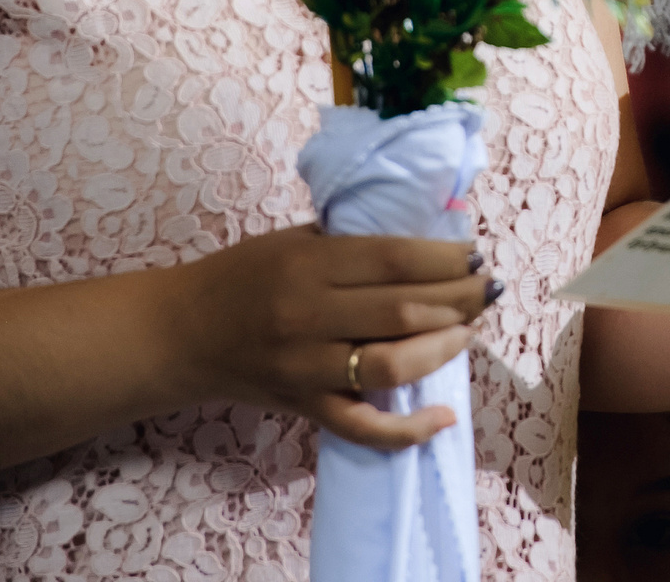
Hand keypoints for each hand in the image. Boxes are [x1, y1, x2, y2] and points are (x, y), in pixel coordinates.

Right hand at [173, 225, 494, 450]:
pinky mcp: (303, 407)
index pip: (395, 260)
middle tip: (487, 292)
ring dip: (443, 350)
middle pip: (404, 312)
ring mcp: (306, 367)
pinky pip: (362, 427)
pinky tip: (443, 417)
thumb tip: (426, 246)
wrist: (181, 332)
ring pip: (391, 366)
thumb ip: (352, 244)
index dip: (446, 260)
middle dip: (460, 301)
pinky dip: (407, 430)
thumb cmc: (242, 275)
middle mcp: (310, 315)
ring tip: (468, 331)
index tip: (477, 256)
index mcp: (310, 264)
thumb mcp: (294, 240)